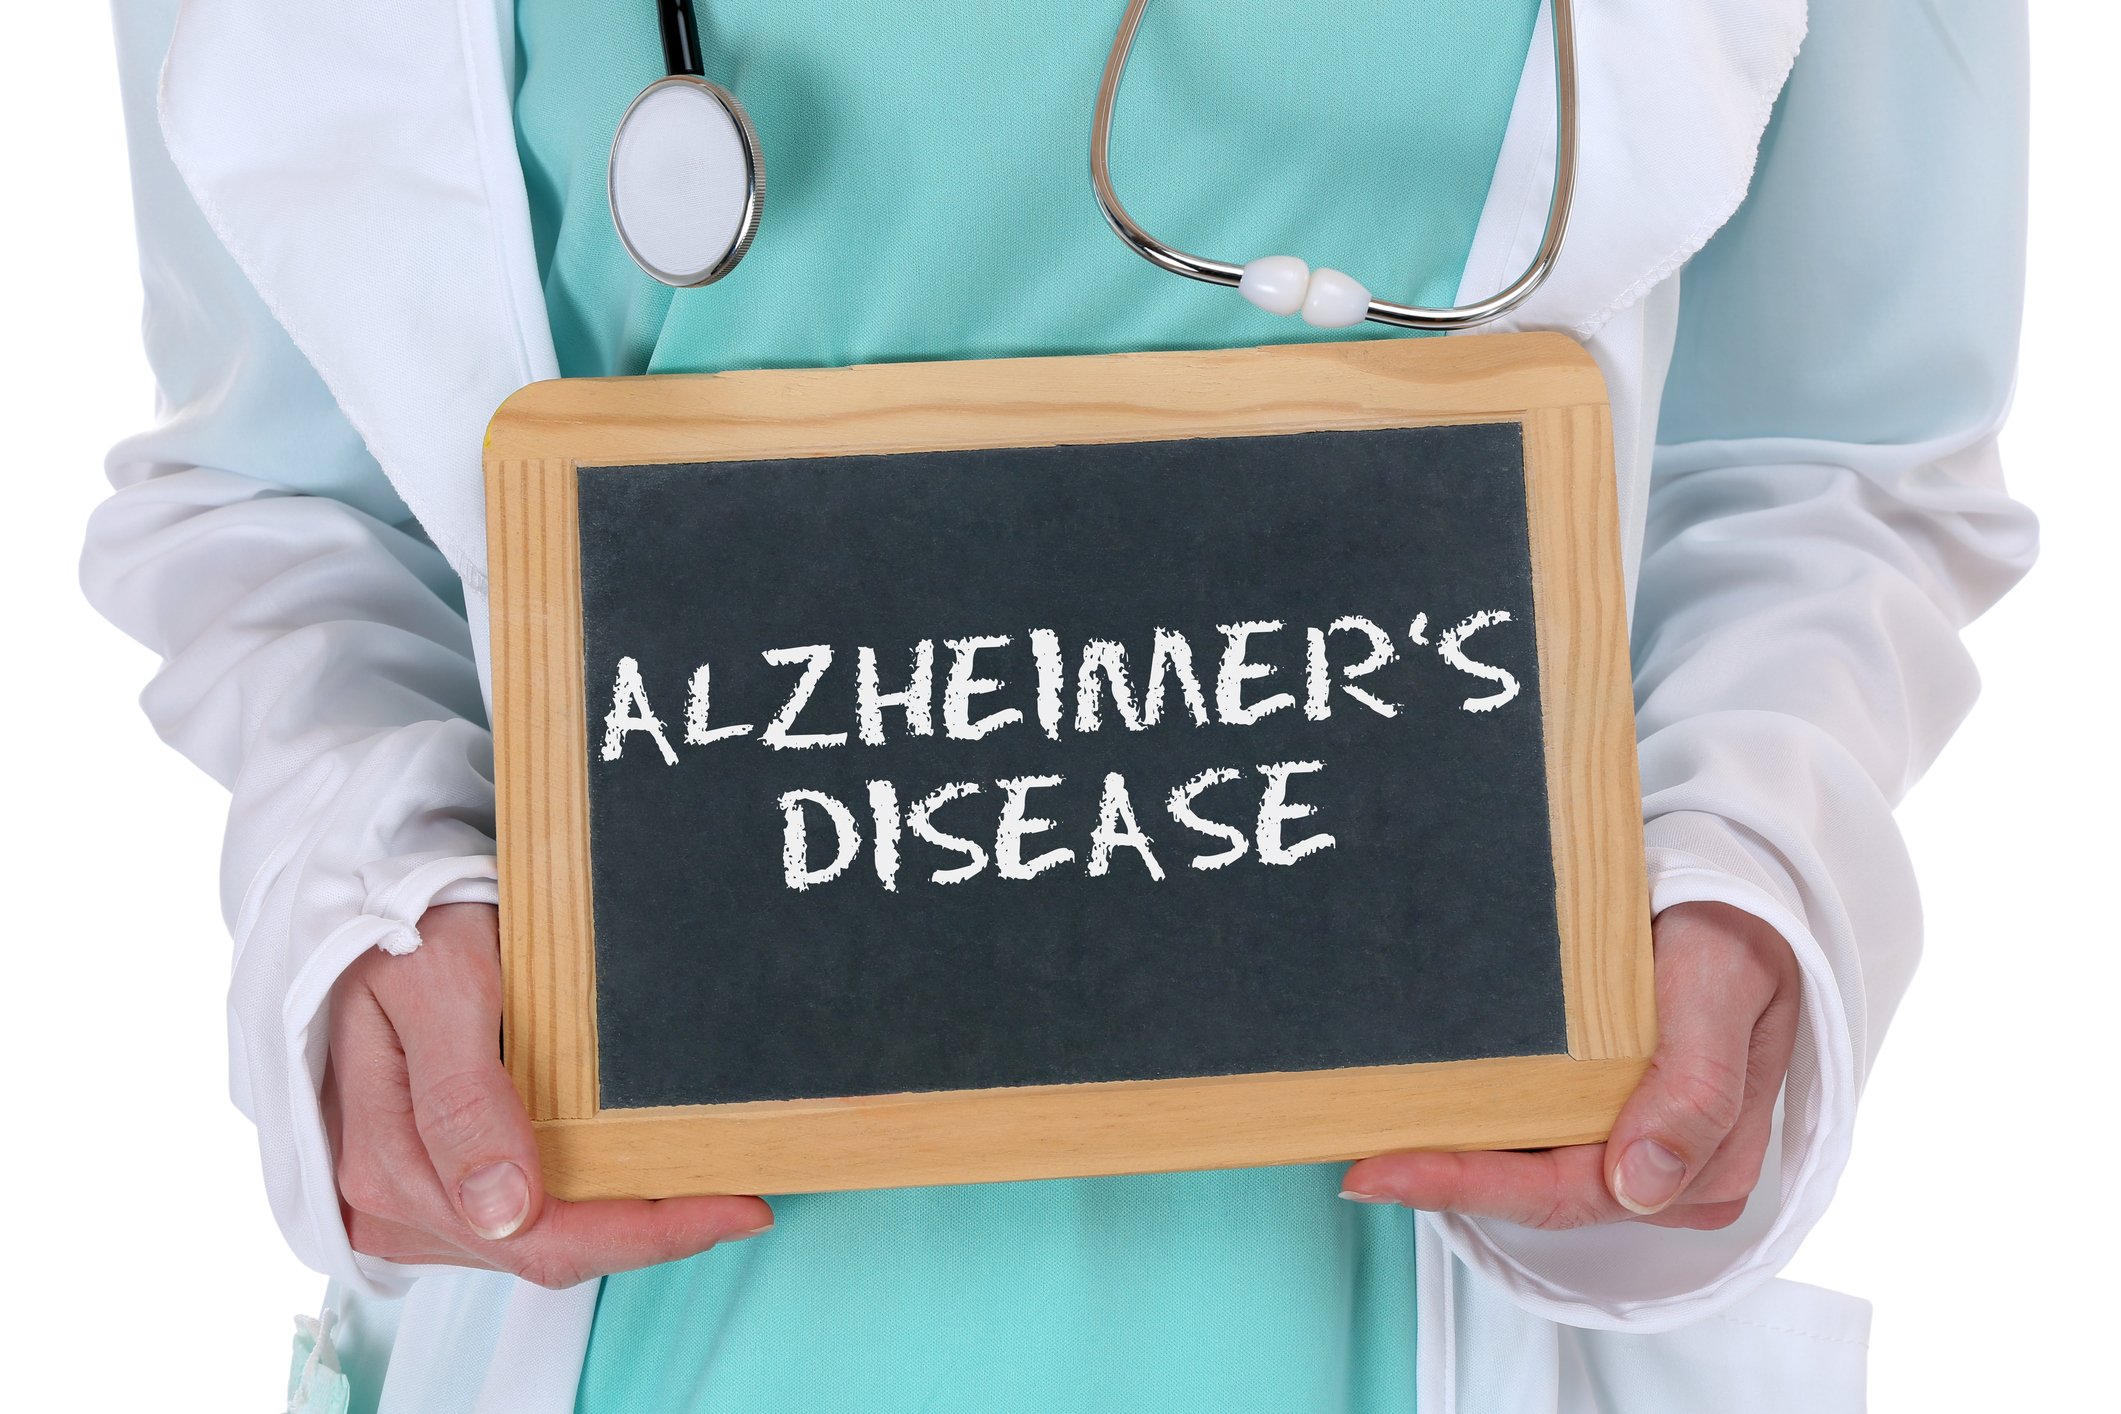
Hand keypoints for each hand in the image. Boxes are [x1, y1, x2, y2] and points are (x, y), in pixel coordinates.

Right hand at [322, 901, 773, 1287]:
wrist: (371, 906)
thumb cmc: (406, 934)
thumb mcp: (437, 988)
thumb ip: (462, 1098)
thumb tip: (506, 1213)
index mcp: (394, 1168)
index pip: (542, 1240)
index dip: (649, 1233)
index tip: (737, 1207)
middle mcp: (395, 1203)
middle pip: (549, 1251)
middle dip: (652, 1230)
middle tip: (745, 1197)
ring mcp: (415, 1200)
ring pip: (543, 1241)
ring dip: (624, 1217)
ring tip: (706, 1179)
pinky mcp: (436, 1182)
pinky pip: (527, 1215)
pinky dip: (590, 1197)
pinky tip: (638, 1164)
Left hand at [1339, 900, 1800, 1230]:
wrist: (1740, 895)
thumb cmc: (1735, 937)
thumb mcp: (1722, 988)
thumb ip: (1696, 1086)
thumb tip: (1641, 1185)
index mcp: (1705, 1166)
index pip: (1570, 1194)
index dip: (1472, 1187)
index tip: (1384, 1173)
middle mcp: (1665, 1173)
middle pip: (1535, 1193)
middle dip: (1442, 1180)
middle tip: (1353, 1165)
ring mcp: (1629, 1144)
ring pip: (1524, 1169)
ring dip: (1448, 1157)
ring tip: (1361, 1140)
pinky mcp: (1600, 1111)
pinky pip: (1526, 1132)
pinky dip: (1470, 1125)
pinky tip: (1413, 1111)